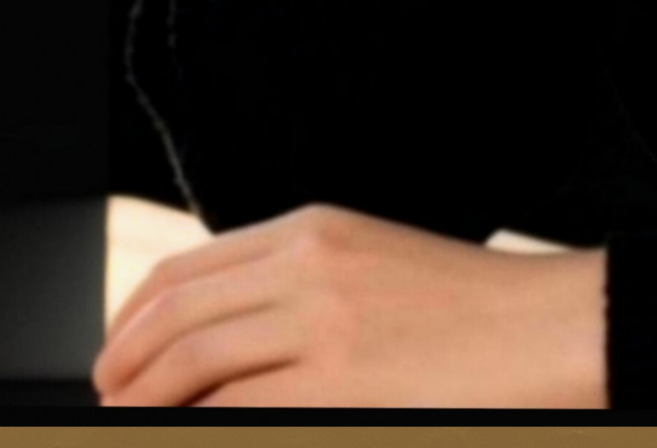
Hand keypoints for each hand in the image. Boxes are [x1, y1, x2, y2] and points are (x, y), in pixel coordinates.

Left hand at [91, 202, 607, 409]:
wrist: (547, 328)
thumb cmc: (470, 310)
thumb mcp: (373, 265)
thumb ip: (299, 283)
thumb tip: (218, 335)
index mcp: (314, 229)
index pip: (184, 271)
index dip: (131, 321)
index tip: (116, 360)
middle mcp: (308, 266)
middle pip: (175, 317)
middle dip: (123, 371)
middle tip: (110, 406)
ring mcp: (321, 325)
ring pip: (189, 366)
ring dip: (143, 407)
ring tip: (132, 427)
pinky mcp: (337, 385)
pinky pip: (234, 412)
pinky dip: (197, 429)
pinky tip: (189, 437)